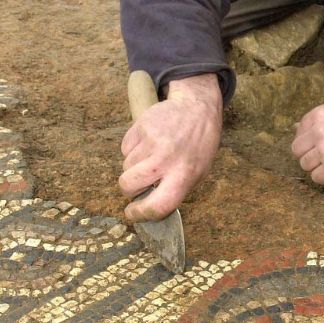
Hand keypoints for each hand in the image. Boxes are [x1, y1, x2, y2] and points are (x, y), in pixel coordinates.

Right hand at [119, 74, 221, 221]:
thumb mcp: (198, 172)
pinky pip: (124, 148)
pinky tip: (149, 142)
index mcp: (184, 175)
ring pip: (125, 166)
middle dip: (129, 189)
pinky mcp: (141, 126)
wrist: (196, 108)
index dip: (140, 214)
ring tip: (153, 155)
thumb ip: (175, 190)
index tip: (132, 213)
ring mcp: (152, 142)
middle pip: (129, 185)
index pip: (157, 205)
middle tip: (139, 183)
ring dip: (134, 166)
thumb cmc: (199, 145)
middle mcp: (166, 159)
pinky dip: (132, 149)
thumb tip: (149, 208)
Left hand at [291, 104, 323, 183]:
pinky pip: (316, 178)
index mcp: (319, 114)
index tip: (322, 144)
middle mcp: (318, 130)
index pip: (299, 132)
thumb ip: (319, 122)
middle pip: (297, 150)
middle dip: (309, 155)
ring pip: (305, 165)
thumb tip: (294, 128)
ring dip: (317, 167)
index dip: (309, 141)